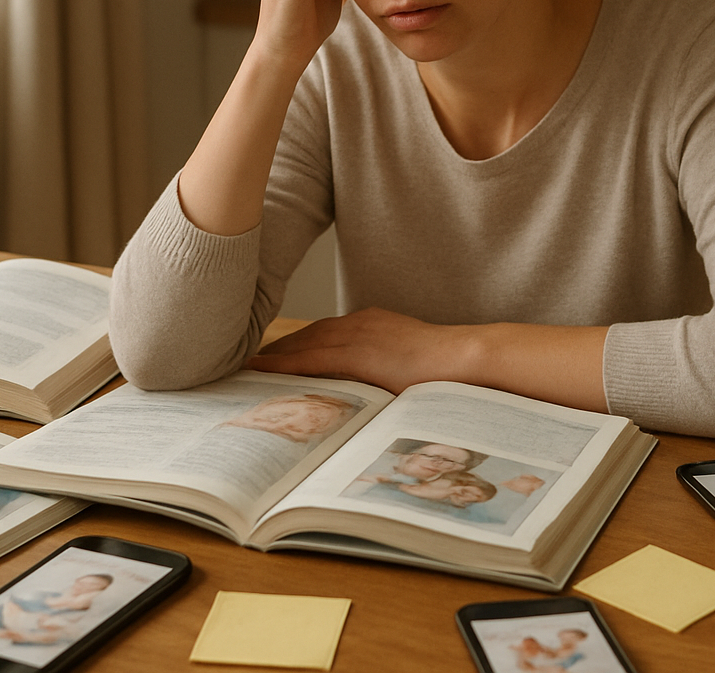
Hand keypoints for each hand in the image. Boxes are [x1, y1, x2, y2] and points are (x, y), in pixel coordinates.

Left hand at [246, 307, 479, 392]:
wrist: (466, 358)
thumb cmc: (446, 369)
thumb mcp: (409, 363)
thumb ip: (386, 370)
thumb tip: (374, 391)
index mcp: (373, 323)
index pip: (325, 333)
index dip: (297, 345)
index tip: (276, 356)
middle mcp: (360, 323)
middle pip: (307, 335)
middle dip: (278, 349)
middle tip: (250, 364)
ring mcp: (358, 335)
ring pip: (303, 344)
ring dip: (273, 356)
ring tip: (248, 370)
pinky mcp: (358, 353)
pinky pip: (310, 359)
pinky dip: (282, 365)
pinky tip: (261, 372)